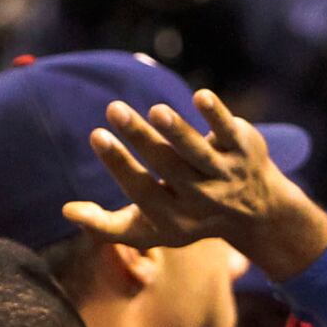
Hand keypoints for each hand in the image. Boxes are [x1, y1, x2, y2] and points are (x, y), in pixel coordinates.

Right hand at [64, 88, 326, 280]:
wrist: (259, 212)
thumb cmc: (188, 214)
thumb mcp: (151, 229)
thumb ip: (109, 227)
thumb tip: (67, 212)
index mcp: (175, 217)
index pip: (144, 192)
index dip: (120, 166)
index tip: (97, 135)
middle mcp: (203, 198)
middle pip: (170, 169)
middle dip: (142, 140)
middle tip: (115, 109)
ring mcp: (226, 174)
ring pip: (200, 154)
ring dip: (179, 133)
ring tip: (156, 112)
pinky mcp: (243, 150)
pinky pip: (229, 133)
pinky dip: (217, 116)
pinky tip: (202, 97)